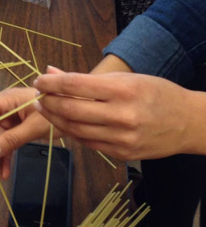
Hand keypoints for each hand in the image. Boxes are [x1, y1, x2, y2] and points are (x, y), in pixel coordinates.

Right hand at [0, 87, 51, 182]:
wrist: (78, 113)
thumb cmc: (59, 114)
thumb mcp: (34, 127)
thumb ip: (11, 140)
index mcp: (7, 99)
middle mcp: (5, 107)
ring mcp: (10, 117)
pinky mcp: (17, 127)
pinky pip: (5, 142)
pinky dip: (4, 157)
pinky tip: (4, 172)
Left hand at [33, 70, 201, 159]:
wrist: (189, 123)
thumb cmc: (157, 93)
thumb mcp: (126, 78)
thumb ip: (87, 79)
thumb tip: (52, 72)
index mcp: (123, 90)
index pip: (75, 85)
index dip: (50, 83)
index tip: (39, 80)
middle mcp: (122, 115)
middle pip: (70, 110)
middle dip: (48, 102)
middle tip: (37, 96)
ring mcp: (122, 138)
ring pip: (75, 129)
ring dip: (55, 119)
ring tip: (45, 108)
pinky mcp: (121, 154)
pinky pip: (87, 143)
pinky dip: (72, 132)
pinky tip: (64, 123)